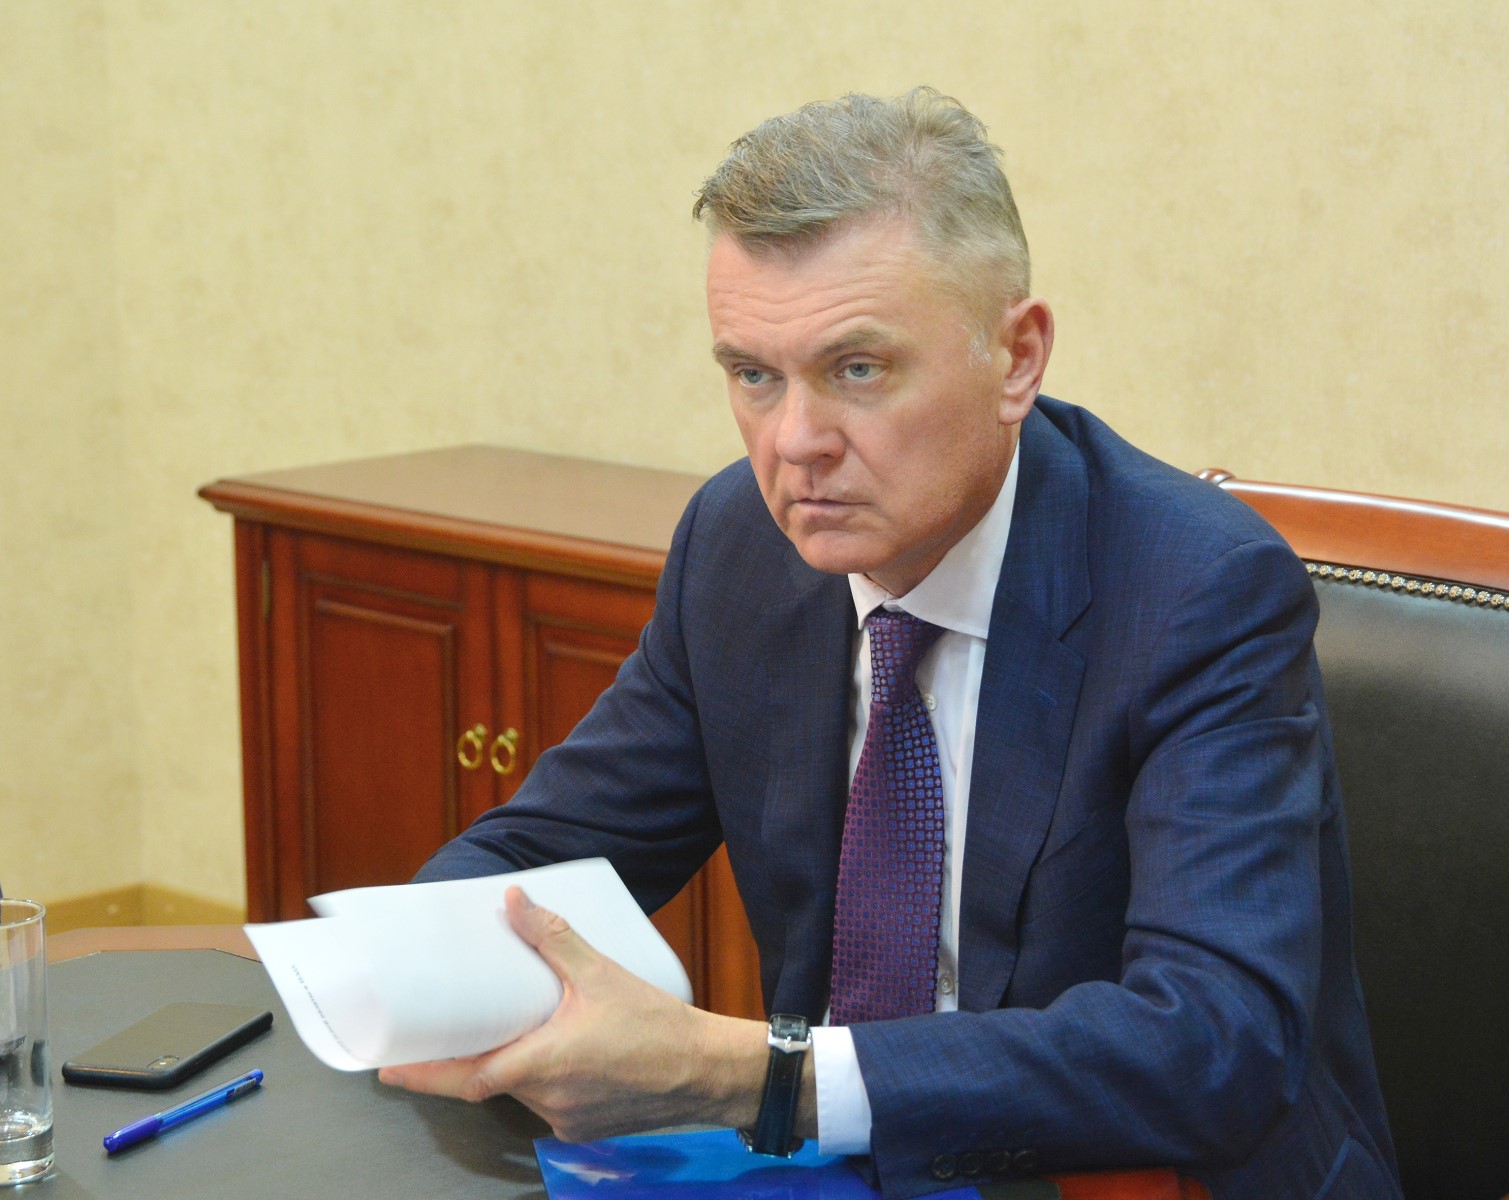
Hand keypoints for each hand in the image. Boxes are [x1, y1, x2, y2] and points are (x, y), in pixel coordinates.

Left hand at [379, 885, 768, 1141]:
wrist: (712, 1073)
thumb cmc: (659, 1027)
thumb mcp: (602, 974)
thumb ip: (554, 939)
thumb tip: (514, 902)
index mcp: (541, 1065)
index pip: (463, 1080)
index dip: (421, 1076)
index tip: (387, 1070)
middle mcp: (547, 1100)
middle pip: (490, 1084)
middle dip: (469, 1062)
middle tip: (444, 1040)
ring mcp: (568, 1120)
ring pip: (523, 1094)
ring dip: (515, 1067)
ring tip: (522, 1032)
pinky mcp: (590, 1128)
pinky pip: (553, 1106)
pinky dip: (548, 1080)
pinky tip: (569, 1055)